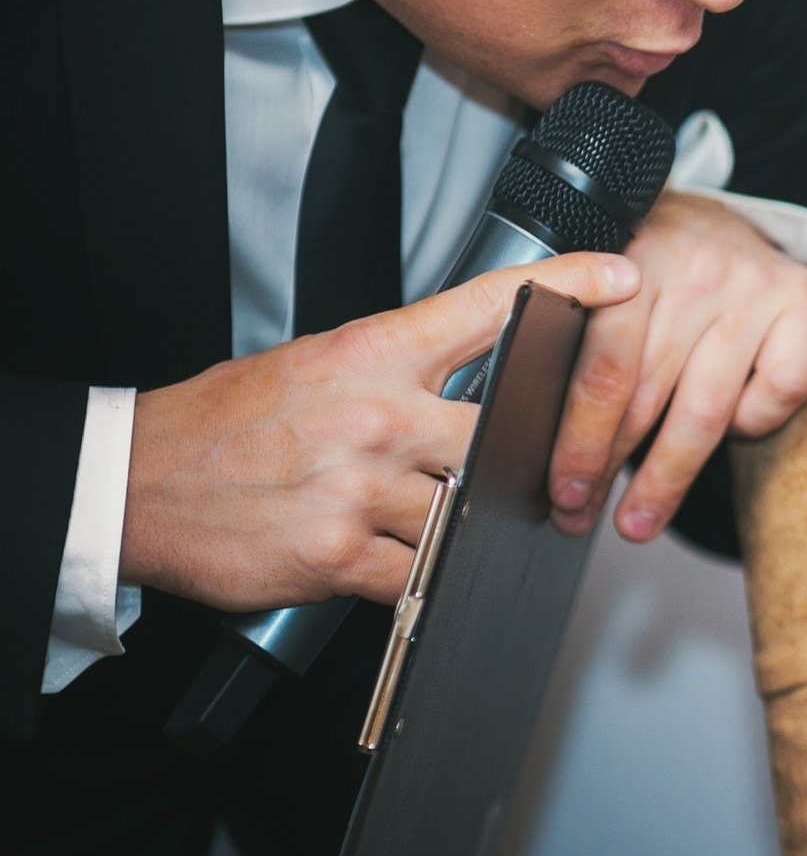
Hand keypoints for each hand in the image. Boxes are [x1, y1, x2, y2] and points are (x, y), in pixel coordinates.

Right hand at [122, 252, 640, 610]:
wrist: (135, 482)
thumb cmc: (228, 424)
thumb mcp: (317, 364)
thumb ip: (400, 373)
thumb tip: (477, 378)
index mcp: (371, 354)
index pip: (487, 307)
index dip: (564, 286)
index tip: (622, 278)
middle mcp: (377, 416)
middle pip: (506, 432)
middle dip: (533, 456)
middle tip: (556, 469)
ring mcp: (360, 488)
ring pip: (470, 511)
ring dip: (469, 524)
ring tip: (447, 521)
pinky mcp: (339, 555)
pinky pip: (420, 576)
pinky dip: (422, 577)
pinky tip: (400, 563)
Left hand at [546, 191, 806, 541]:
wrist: (718, 216)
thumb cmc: (652, 265)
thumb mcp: (601, 281)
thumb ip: (578, 335)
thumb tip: (545, 441)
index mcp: (631, 257)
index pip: (604, 367)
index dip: (580, 439)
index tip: (563, 490)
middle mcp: (696, 267)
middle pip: (648, 395)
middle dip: (610, 467)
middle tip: (582, 517)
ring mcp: (753, 285)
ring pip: (707, 409)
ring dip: (668, 476)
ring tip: (640, 518)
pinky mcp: (804, 301)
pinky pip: (779, 393)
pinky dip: (752, 423)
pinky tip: (729, 428)